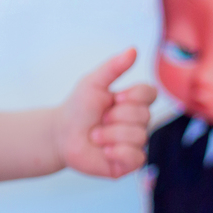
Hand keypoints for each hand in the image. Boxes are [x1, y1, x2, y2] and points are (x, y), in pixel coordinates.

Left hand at [54, 48, 156, 178]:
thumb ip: (113, 68)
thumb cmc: (78, 108)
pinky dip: (117, 152)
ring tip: (96, 135)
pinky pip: (137, 157)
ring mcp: (136, 143)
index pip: (150, 93)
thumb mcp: (93, 83)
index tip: (115, 97)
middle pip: (144, 115)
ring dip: (110, 134)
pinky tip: (104, 151)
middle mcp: (138, 122)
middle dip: (115, 116)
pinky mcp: (130, 163)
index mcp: (133, 101)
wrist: (61, 135)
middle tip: (99, 120)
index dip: (134, 96)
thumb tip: (133, 49)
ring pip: (139, 136)